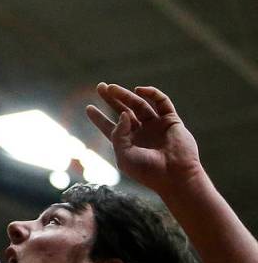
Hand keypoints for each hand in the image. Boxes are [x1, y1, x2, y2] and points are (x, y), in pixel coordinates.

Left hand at [86, 83, 201, 194]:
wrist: (175, 176)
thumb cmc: (147, 170)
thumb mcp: (124, 155)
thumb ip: (118, 134)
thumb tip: (123, 113)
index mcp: (127, 143)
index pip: (110, 127)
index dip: (99, 118)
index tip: (88, 107)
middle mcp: (141, 133)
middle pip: (123, 111)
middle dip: (112, 99)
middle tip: (100, 87)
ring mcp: (156, 125)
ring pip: (139, 104)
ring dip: (126, 95)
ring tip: (112, 88)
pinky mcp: (171, 120)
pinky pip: (162, 102)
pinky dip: (152, 94)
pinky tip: (139, 90)